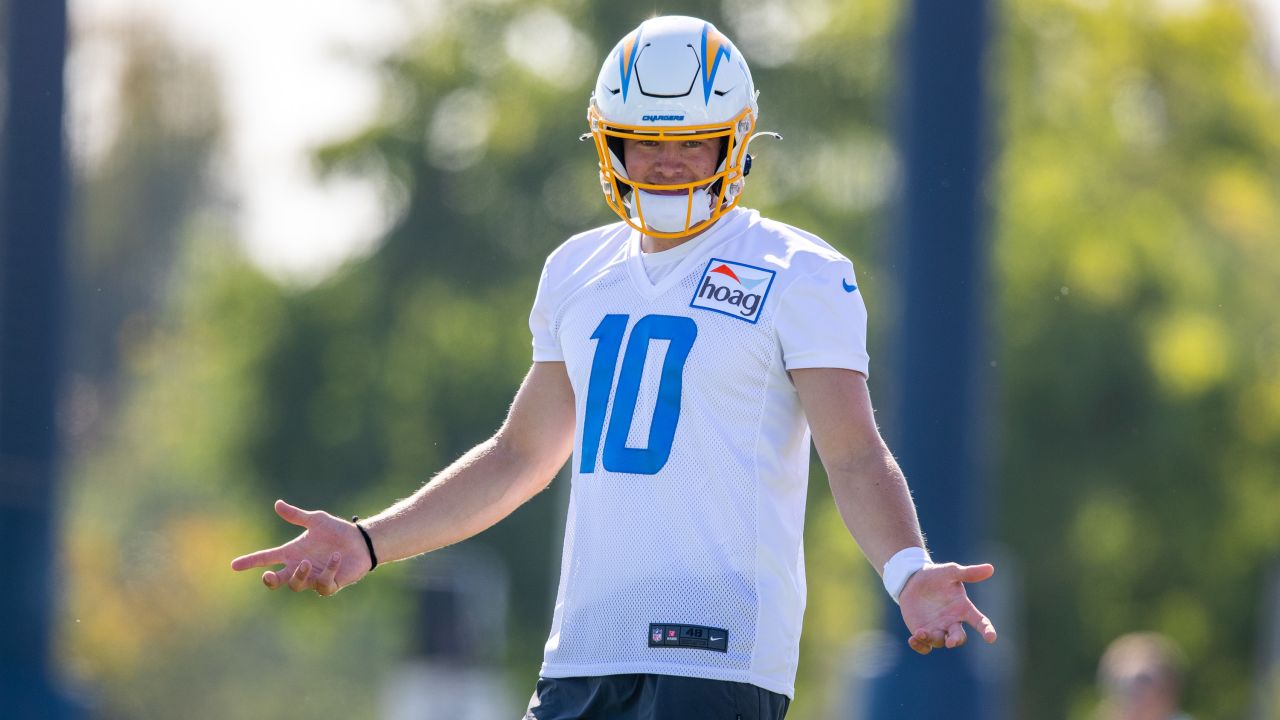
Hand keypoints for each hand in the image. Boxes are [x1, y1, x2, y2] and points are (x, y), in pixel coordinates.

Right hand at [230, 499, 370, 595]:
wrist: (360, 541)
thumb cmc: (337, 531)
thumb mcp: (315, 520)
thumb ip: (296, 515)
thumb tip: (277, 503)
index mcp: (292, 553)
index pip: (267, 559)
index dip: (251, 562)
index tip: (234, 565)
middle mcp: (300, 568)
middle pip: (277, 581)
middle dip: (270, 581)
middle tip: (268, 575)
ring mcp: (314, 578)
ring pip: (297, 584)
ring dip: (299, 574)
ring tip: (306, 562)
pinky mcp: (330, 585)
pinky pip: (323, 583)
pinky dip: (328, 570)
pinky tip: (336, 557)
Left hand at [899, 562, 997, 654]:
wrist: (913, 580)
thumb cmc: (936, 576)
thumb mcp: (952, 572)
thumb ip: (969, 573)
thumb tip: (990, 568)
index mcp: (963, 609)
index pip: (980, 622)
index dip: (987, 630)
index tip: (991, 637)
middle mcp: (952, 622)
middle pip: (959, 637)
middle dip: (955, 640)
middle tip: (951, 641)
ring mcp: (937, 629)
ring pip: (939, 642)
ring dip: (932, 639)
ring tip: (921, 632)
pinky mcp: (923, 632)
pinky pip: (924, 646)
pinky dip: (920, 646)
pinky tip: (913, 640)